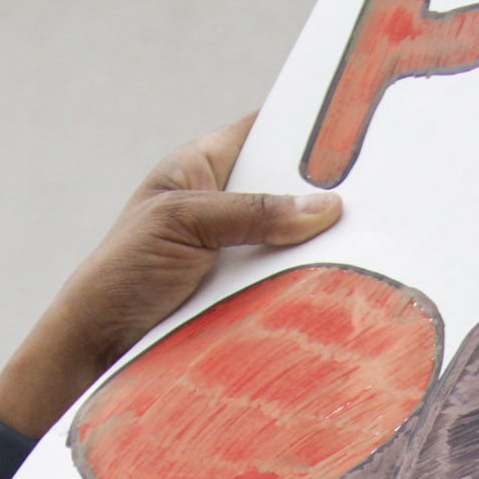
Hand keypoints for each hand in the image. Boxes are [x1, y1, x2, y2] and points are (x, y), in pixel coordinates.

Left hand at [0, 115, 345, 434]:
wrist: (97, 353)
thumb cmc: (122, 274)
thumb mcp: (181, 223)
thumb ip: (249, 212)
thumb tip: (324, 207)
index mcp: (202, 168)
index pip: (265, 132)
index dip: (306, 127)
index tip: (357, 126)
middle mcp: (226, 208)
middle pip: (291, 191)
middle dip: (328, 194)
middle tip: (381, 192)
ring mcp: (240, 256)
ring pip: (295, 244)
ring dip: (322, 248)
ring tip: (376, 240)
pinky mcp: (248, 300)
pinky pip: (288, 285)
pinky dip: (309, 287)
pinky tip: (345, 284)